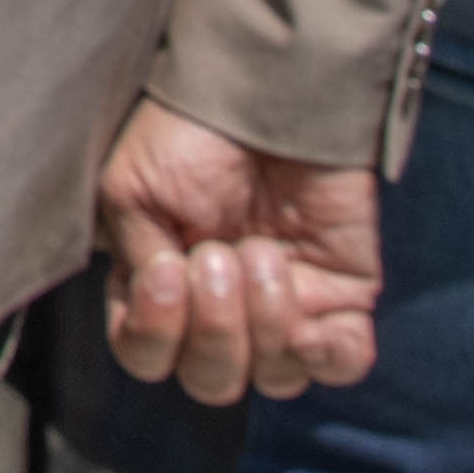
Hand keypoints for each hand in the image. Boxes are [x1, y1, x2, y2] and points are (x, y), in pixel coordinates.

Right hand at [96, 98, 385, 402]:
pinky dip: (325, 354)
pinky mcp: (342, 294)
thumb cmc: (187, 132)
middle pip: (214, 382)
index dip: (155, 335)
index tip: (169, 271)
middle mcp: (221, 309)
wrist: (264, 90)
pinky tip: (311, 318)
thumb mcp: (130, 191)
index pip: (147, 356)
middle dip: (215, 330)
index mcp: (162, 289)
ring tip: (263, 253)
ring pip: (275, 378)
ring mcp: (285, 306)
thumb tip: (164, 304)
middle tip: (220, 255)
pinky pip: (341, 363)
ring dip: (265, 325)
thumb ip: (137, 262)